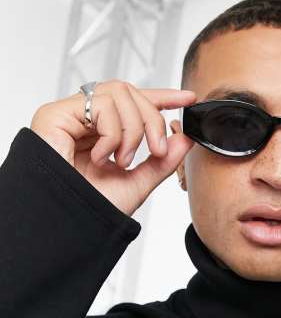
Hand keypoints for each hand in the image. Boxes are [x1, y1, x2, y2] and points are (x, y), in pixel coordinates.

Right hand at [30, 79, 196, 216]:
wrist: (68, 224)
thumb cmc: (93, 207)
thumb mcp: (137, 182)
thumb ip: (161, 161)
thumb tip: (185, 138)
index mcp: (103, 131)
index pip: (134, 102)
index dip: (162, 96)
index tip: (188, 99)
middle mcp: (85, 119)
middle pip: (130, 93)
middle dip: (153, 119)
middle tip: (158, 150)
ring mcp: (69, 114)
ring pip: (118, 93)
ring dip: (133, 129)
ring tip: (123, 160)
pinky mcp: (55, 114)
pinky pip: (99, 104)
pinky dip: (112, 133)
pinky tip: (101, 158)